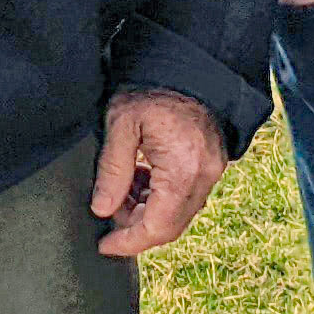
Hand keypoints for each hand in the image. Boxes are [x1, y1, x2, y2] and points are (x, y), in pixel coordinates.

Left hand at [91, 91, 226, 257]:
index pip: (157, 227)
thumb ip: (112, 171)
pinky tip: (140, 178)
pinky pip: (185, 197)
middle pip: (169, 226)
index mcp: (184, 170)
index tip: (104, 246)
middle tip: (108, 211)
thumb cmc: (153, 89)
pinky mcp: (211, 165)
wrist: (187, 67)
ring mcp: (212, 172)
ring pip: (176, 214)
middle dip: (135, 227)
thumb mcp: (121, 124)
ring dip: (146, 211)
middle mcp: (204, 177)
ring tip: (121, 187)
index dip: (128, 242)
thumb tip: (101, 210)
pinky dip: (159, 197)